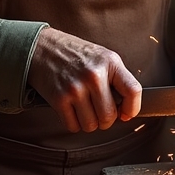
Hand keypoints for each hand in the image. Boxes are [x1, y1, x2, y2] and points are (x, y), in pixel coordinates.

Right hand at [26, 27, 142, 132]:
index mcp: (109, 62)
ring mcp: (75, 88)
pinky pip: (73, 126)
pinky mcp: (59, 99)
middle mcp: (94, 75)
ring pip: (91, 125)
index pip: (133, 91)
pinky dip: (73, 123)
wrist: (41, 48)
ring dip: (89, 122)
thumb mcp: (101, 56)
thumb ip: (116, 78)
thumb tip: (126, 108)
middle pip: (109, 116)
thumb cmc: (73, 53)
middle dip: (105, 119)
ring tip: (84, 108)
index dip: (132, 108)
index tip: (126, 113)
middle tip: (99, 110)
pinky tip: (71, 110)